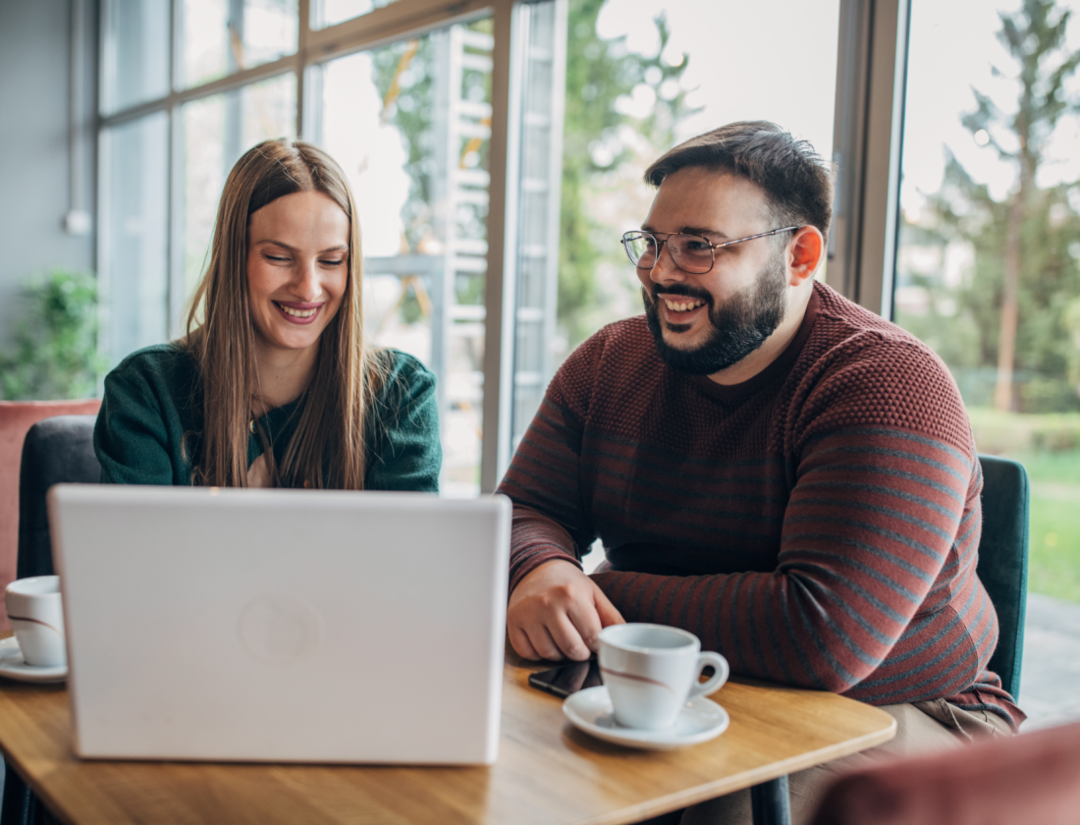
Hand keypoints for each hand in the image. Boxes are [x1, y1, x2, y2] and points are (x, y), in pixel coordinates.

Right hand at [507, 560, 623, 660]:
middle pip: (571, 649)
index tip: (595, 642)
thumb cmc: (568, 584)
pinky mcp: (513, 622)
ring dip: (559, 654)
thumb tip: (624, 638)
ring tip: (562, 639)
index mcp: (572, 595)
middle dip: (580, 653)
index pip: (592, 637)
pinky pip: (528, 653)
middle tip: (581, 644)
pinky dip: (538, 653)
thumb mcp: (594, 594)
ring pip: (549, 654)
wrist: (536, 569)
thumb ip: (611, 617)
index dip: (596, 645)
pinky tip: (545, 639)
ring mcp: (528, 614)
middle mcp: (548, 604)